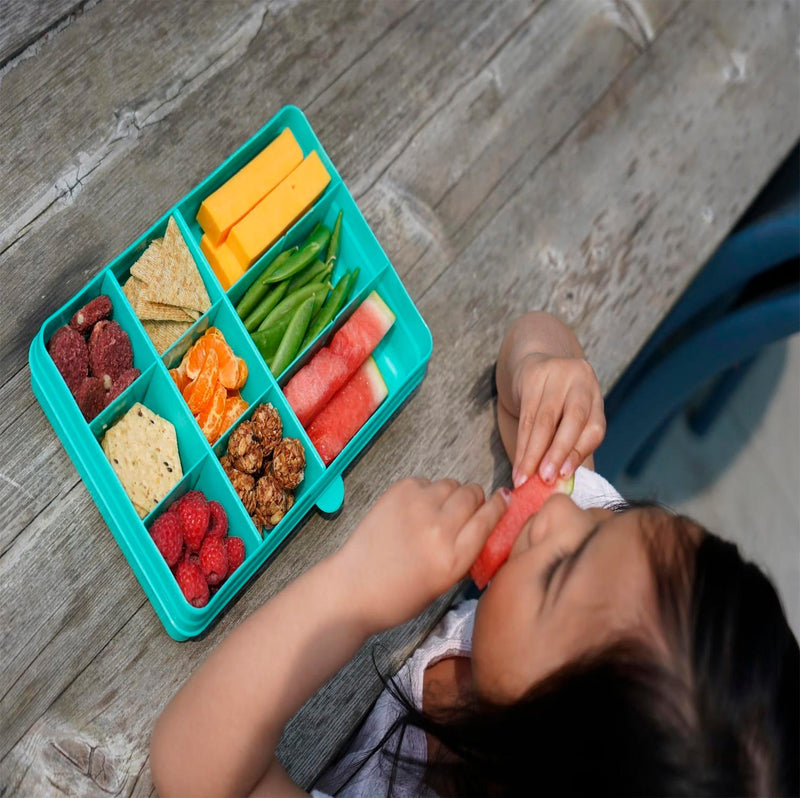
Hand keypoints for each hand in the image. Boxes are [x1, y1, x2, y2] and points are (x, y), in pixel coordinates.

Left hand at [337, 478, 508, 632]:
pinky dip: (424, 492)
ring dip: (449, 495)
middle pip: (472, 494)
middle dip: (473, 500)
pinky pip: (424, 481)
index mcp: (455, 558)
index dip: (499, 505)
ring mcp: (417, 506)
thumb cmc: (400, 594)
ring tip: (433, 512)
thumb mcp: (445, 582)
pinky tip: (412, 511)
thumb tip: (484, 521)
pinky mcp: (398, 492)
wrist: (354, 588)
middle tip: (461, 512)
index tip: (503, 499)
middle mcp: (440, 529)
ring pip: (450, 483)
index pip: (489, 517)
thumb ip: (466, 550)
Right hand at [510, 353, 604, 486]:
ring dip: (532, 455)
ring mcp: (557, 374)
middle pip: (572, 420)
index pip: (593, 429)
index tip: (563, 476)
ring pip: (543, 421)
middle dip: (557, 453)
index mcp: (595, 396)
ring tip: (523, 479)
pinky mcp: (533, 375)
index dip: (578, 453)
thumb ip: (573, 446)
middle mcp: (581, 381)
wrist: (535, 365)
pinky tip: (518, 464)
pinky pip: (526, 416)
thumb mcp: (572, 417)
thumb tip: (563, 483)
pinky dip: (521, 445)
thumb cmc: (557, 402)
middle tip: (545, 479)